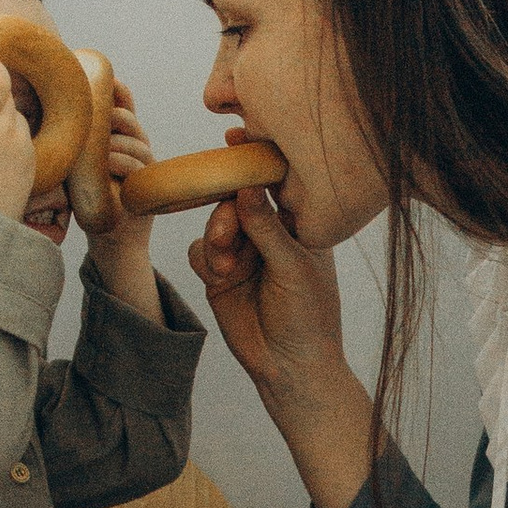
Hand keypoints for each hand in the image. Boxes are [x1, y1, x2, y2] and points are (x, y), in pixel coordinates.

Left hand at [78, 80, 165, 310]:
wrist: (111, 237)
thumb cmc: (88, 199)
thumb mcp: (76, 163)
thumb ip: (70, 141)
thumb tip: (35, 111)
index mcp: (119, 135)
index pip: (123, 103)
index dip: (116, 89)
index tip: (101, 80)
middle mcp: (135, 145)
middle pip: (128, 118)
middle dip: (113, 114)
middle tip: (94, 117)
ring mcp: (144, 164)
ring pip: (135, 140)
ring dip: (115, 140)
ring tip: (99, 147)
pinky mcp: (147, 184)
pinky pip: (138, 165)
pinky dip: (123, 161)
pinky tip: (109, 162)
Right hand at [190, 180, 347, 401]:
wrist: (289, 366)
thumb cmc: (308, 316)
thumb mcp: (293, 267)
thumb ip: (267, 227)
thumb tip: (247, 186)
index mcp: (299, 226)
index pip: (275, 185)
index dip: (255, 162)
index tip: (234, 142)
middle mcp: (269, 234)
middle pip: (236, 201)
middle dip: (226, 214)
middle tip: (226, 235)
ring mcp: (243, 253)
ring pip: (214, 224)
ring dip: (215, 240)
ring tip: (225, 266)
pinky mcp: (220, 274)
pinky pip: (199, 251)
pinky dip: (205, 260)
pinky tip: (219, 277)